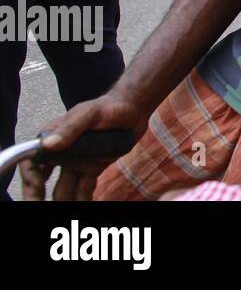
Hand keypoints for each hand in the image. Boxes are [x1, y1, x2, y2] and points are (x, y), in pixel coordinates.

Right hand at [19, 94, 143, 200]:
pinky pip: (84, 188)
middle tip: (45, 208)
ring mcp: (76, 162)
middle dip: (40, 197)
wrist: (133, 109)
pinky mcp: (92, 168)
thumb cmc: (108, 106)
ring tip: (70, 210)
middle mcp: (62, 153)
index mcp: (53, 138)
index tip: (36, 194)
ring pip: (65, 188)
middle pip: (44, 180)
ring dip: (64, 200)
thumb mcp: (89, 113)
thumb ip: (70, 127)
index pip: (33, 162)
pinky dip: (83, 199)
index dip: (30, 180)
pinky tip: (85, 205)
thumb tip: (47, 145)